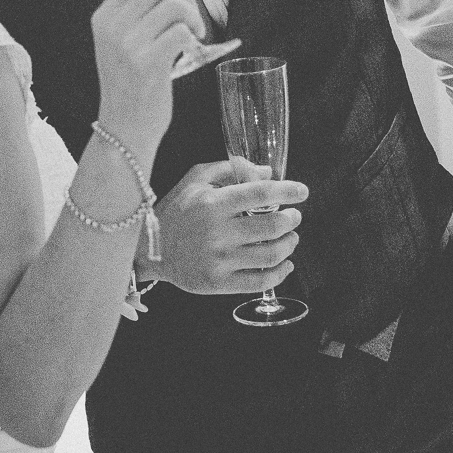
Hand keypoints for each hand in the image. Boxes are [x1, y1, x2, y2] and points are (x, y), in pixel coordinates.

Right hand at [91, 0, 207, 150]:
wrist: (124, 129)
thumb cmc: (131, 86)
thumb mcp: (121, 44)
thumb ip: (136, 14)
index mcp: (103, 17)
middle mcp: (111, 26)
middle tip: (192, 18)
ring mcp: (127, 44)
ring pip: (174, 4)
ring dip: (193, 17)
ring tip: (193, 36)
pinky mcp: (146, 63)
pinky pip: (181, 31)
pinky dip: (193, 37)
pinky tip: (190, 51)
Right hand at [140, 158, 303, 294]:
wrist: (150, 249)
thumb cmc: (176, 210)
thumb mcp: (196, 178)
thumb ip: (232, 168)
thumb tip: (268, 173)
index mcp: (213, 203)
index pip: (261, 193)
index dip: (288, 191)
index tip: (302, 191)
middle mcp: (217, 233)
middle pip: (272, 226)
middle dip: (291, 219)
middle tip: (294, 216)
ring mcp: (219, 261)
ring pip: (271, 255)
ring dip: (290, 244)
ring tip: (291, 237)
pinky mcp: (219, 284)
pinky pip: (260, 282)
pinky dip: (280, 273)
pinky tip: (285, 264)